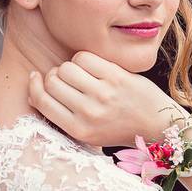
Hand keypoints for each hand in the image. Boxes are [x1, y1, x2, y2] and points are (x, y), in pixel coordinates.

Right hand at [27, 51, 190, 146]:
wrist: (156, 124)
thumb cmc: (120, 127)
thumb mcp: (90, 133)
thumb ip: (64, 117)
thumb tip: (36, 90)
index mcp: (78, 130)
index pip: (42, 101)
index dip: (35, 86)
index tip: (36, 78)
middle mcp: (89, 113)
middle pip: (52, 81)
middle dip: (54, 76)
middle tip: (65, 78)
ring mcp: (103, 94)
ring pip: (66, 67)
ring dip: (69, 66)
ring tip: (80, 73)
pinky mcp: (116, 77)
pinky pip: (84, 57)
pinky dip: (84, 58)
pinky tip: (92, 66)